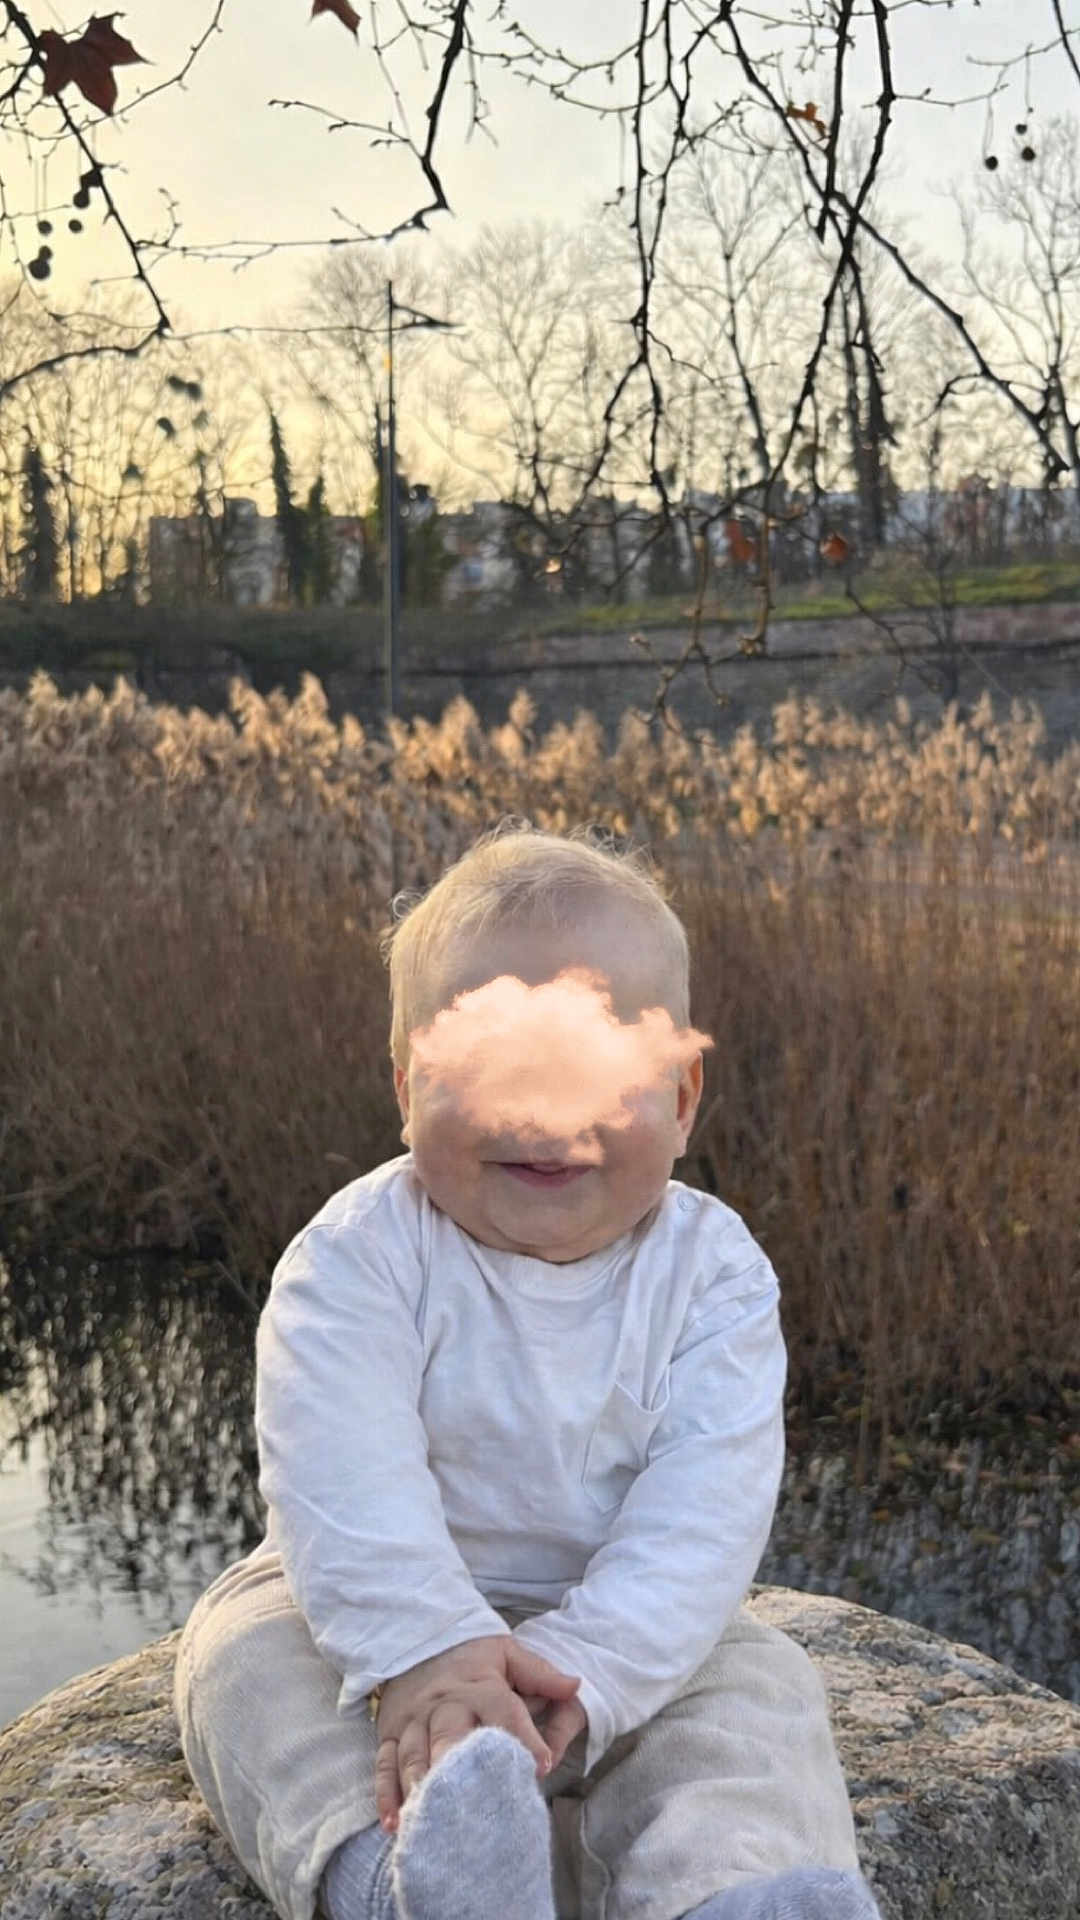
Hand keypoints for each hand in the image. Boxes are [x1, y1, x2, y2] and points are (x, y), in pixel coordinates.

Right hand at [372, 1635, 580, 1834]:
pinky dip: (387, 1795)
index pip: (503, 1710)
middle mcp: (444, 1705)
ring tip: (430, 1818)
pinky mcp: (390, 1734)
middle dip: (461, 1768)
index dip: (522, 1737)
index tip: (541, 1766)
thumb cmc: (470, 1655)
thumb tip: (576, 1685)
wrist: (416, 1637)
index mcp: (478, 1686)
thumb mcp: (507, 1653)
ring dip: (421, 1788)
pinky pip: (385, 1765)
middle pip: (450, 1735)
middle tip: (474, 1799)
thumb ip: (540, 1674)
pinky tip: (394, 1824)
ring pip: (413, 1755)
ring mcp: (413, 1721)